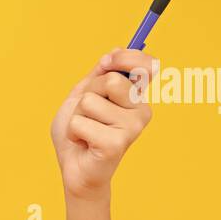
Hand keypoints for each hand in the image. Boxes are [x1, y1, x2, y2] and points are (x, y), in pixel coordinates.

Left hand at [50, 46, 154, 200]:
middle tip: (87, 114)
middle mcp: (141, 111)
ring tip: (84, 131)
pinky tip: (83, 143)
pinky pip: (80, 123)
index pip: (147, 65)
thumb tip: (116, 49)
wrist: (74, 169)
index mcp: (136, 97)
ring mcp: (132, 128)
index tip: (106, 63)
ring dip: (77, 115)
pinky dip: (73, 132)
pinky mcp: (117, 144)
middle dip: (87, 94)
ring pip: (90, 102)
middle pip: (111, 80)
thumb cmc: (79, 133)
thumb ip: (100, 74)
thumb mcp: (84, 95)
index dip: (127, 57)